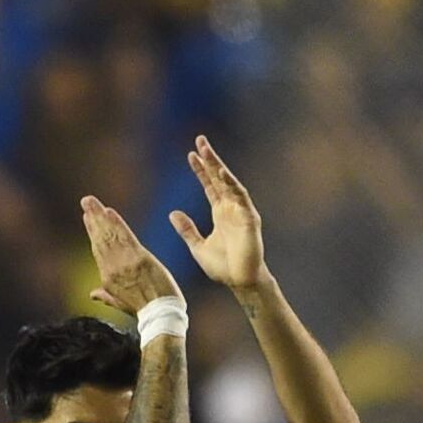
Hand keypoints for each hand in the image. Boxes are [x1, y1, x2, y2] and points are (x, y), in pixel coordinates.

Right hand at [81, 196, 181, 316]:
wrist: (159, 315)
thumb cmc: (144, 309)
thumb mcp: (120, 303)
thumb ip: (105, 295)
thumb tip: (91, 293)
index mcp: (107, 278)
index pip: (98, 249)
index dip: (92, 231)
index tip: (87, 217)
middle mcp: (112, 268)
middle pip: (101, 238)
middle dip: (93, 218)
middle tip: (87, 201)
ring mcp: (125, 263)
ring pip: (109, 235)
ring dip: (101, 216)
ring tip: (93, 202)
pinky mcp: (139, 259)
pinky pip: (125, 237)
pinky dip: (117, 224)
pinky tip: (110, 212)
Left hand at [164, 136, 266, 291]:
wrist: (240, 282)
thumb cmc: (223, 267)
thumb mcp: (197, 247)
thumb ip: (187, 230)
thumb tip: (172, 213)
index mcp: (220, 213)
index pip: (209, 185)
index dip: (201, 170)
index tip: (190, 154)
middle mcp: (231, 208)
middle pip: (219, 178)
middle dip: (210, 159)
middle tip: (200, 140)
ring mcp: (241, 211)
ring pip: (229, 183)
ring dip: (219, 166)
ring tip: (207, 150)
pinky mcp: (249, 219)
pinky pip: (241, 197)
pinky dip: (232, 184)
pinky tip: (222, 173)